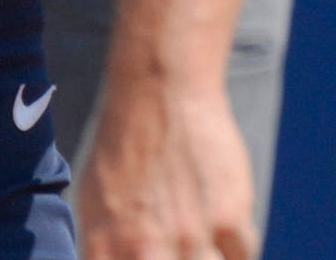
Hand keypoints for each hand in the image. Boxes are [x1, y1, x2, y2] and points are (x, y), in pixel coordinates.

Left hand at [76, 74, 257, 259]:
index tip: (151, 257)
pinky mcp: (229, 218)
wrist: (160, 92)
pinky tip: (227, 240)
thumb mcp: (91, 200)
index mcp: (105, 248)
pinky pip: (244, 259)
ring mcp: (190, 237)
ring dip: (206, 259)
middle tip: (178, 249)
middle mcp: (144, 250)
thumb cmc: (123, 145)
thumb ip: (102, 247)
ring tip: (200, 243)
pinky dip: (237, 253)